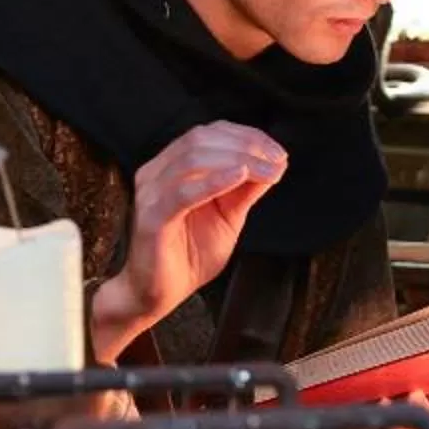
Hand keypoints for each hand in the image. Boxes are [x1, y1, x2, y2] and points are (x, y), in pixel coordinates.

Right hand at [87, 121, 286, 360]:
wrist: (159, 294)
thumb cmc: (187, 256)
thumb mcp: (228, 217)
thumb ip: (245, 190)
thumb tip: (273, 164)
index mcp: (171, 167)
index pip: (208, 134)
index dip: (245, 136)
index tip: (277, 152)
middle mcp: (156, 174)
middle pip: (201, 140)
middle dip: (246, 146)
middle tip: (276, 161)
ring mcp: (151, 193)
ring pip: (193, 159)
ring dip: (237, 160)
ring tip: (266, 171)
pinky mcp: (151, 217)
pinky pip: (182, 192)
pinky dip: (213, 181)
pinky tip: (238, 177)